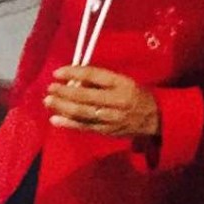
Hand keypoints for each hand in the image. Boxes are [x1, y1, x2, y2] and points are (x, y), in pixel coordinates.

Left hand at [45, 65, 160, 137]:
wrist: (155, 118)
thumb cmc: (136, 94)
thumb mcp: (124, 81)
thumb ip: (101, 80)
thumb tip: (75, 80)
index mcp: (122, 83)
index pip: (94, 75)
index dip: (73, 73)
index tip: (57, 72)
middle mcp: (116, 100)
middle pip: (85, 96)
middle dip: (64, 92)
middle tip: (50, 88)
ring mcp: (110, 117)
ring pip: (82, 112)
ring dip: (62, 106)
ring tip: (48, 101)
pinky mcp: (106, 130)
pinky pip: (84, 126)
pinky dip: (68, 123)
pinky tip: (55, 119)